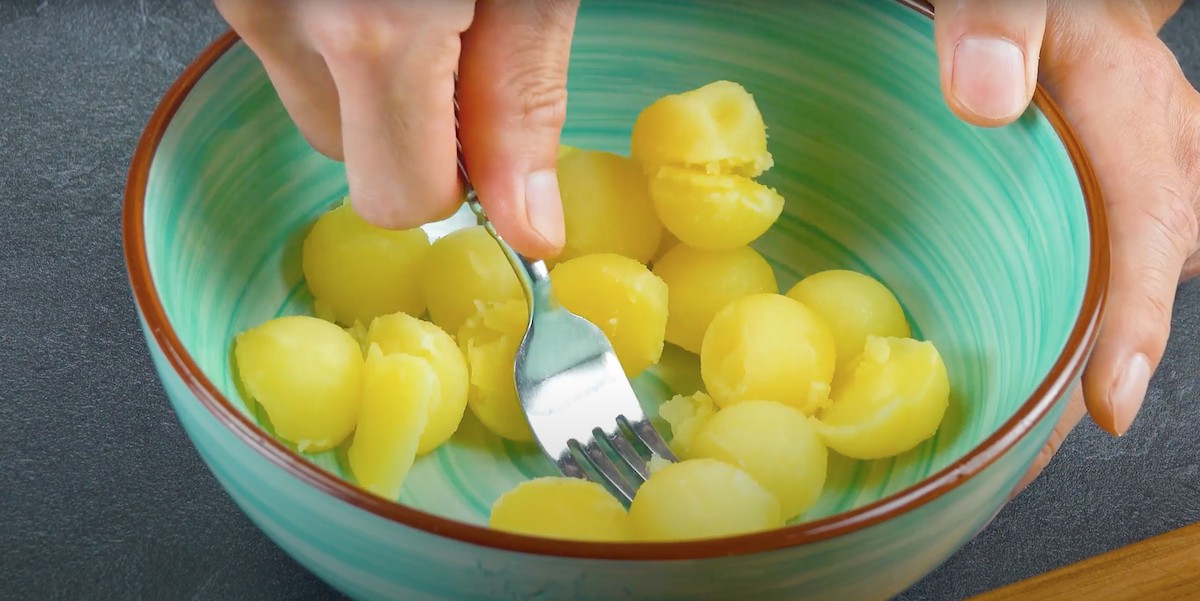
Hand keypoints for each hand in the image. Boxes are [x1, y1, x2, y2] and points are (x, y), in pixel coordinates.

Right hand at [212, 0, 575, 257]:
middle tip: (451, 35)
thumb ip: (522, 101)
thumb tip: (529, 227)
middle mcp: (282, 18)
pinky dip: (328, 29)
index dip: (454, 181)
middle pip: (343, 155)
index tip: (484, 139)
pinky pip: (285, 44)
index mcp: (370, 31)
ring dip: (360, 74)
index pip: (399, 198)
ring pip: (308, 99)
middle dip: (403, 123)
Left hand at [930, 0, 1199, 490]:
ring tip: (1006, 438)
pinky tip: (1019, 373)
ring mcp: (1145, 192)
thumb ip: (1001, 23)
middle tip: (1019, 455)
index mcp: (1135, 122)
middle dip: (1092, 375)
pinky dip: (1072, 327)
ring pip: (1121, 291)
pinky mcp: (1116, 208)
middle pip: (1137, 290)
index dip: (1133, 325)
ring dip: (1076, 361)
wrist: (1066, 1)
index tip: (1111, 405)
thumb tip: (987, 101)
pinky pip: (1104, 275)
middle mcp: (1159, 166)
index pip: (1146, 232)